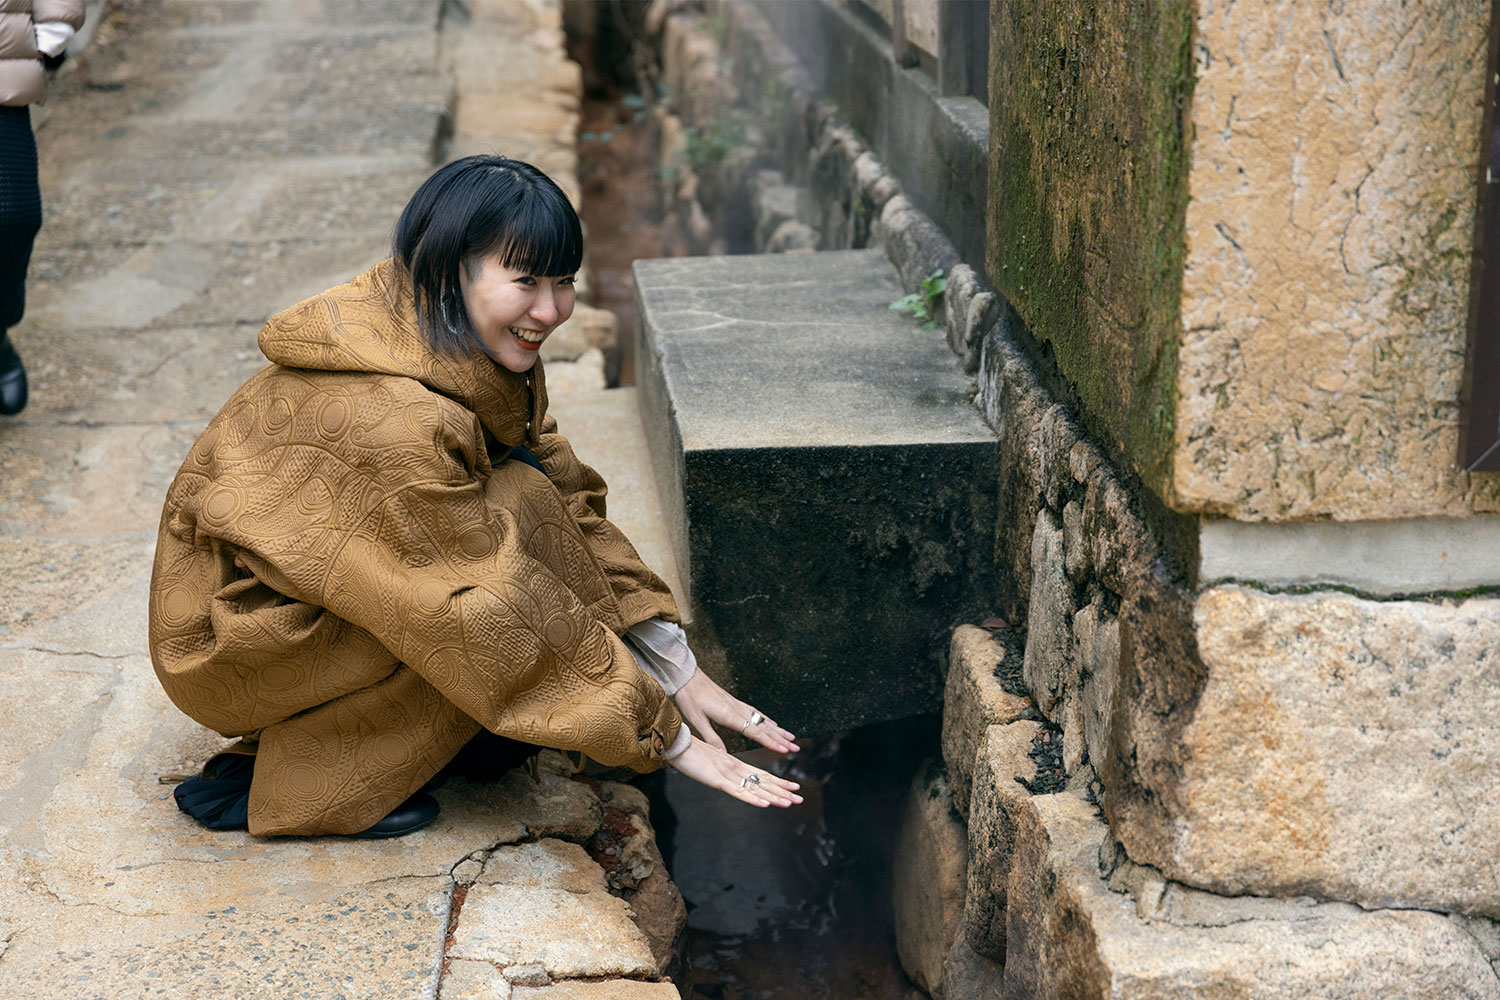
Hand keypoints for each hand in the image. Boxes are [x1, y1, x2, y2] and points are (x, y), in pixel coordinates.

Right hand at [666, 736, 802, 807]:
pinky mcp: (717, 779)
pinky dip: (752, 798)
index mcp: (734, 764)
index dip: (778, 782)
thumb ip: (720, 768)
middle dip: (782, 791)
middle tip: (800, 798)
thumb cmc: (690, 752)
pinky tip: (765, 804)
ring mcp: (727, 774)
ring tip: (790, 802)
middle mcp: (735, 768)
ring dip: (773, 796)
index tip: (793, 787)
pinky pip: (738, 791)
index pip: (761, 775)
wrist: (676, 742)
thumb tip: (729, 775)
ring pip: (755, 788)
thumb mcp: (709, 762)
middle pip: (762, 782)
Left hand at [673, 670, 798, 753]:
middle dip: (781, 739)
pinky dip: (767, 719)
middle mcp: (738, 710)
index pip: (755, 732)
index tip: (783, 750)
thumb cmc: (690, 698)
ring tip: (791, 738)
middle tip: (796, 748)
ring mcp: (738, 705)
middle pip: (764, 727)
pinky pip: (756, 712)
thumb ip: (711, 738)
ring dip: (778, 730)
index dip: (770, 742)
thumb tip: (723, 756)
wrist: (687, 677)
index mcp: (729, 716)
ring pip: (763, 720)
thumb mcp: (696, 720)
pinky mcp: (735, 702)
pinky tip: (773, 723)